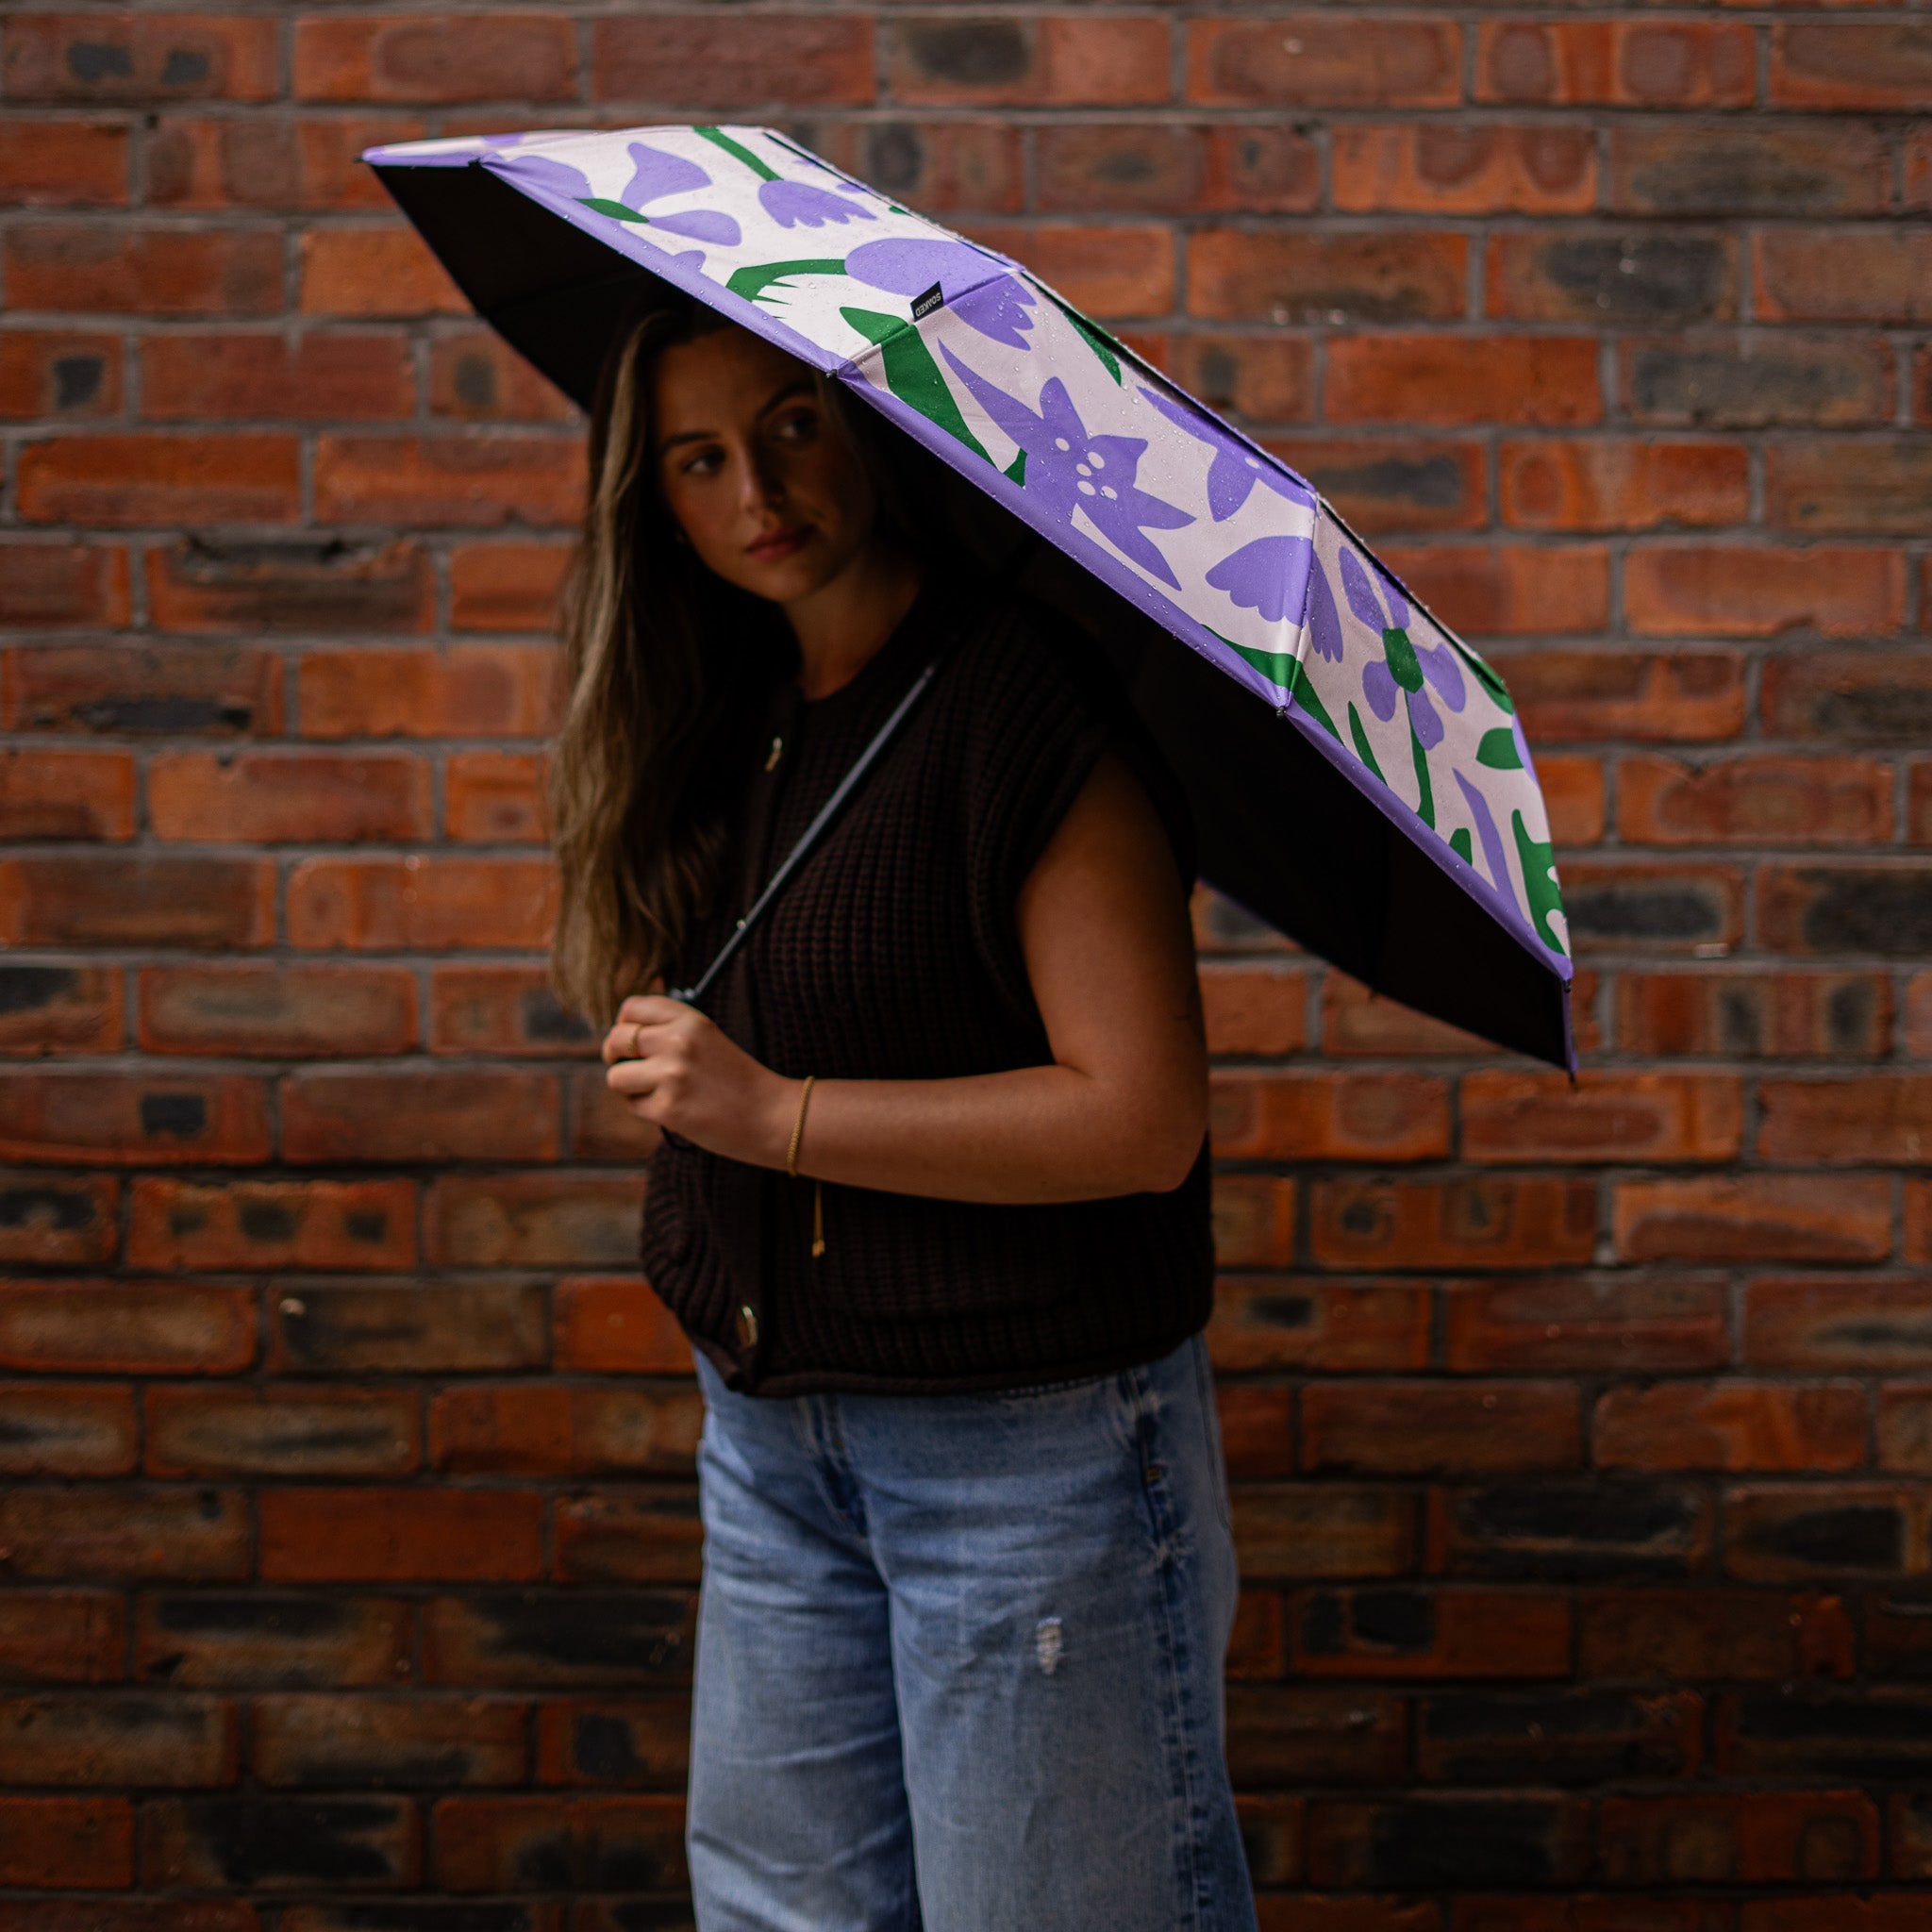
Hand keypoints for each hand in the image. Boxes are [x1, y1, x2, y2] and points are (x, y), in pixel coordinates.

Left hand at [602, 995, 794, 1167]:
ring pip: (616, 1076)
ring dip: (629, 1088)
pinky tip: (673, 1110)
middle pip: (616, 1039)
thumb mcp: (707, 1039)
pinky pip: (634, 1106)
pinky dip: (647, 1110)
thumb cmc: (737, 1081)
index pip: (631, 1008)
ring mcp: (672, 1074)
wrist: (771, 1115)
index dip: (623, 1025)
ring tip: (656, 1093)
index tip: (630, 1041)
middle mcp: (679, 1041)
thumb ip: (670, 1031)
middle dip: (615, 1057)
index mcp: (690, 1020)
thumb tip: (620, 1036)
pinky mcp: (668, 1108)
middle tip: (631, 1070)